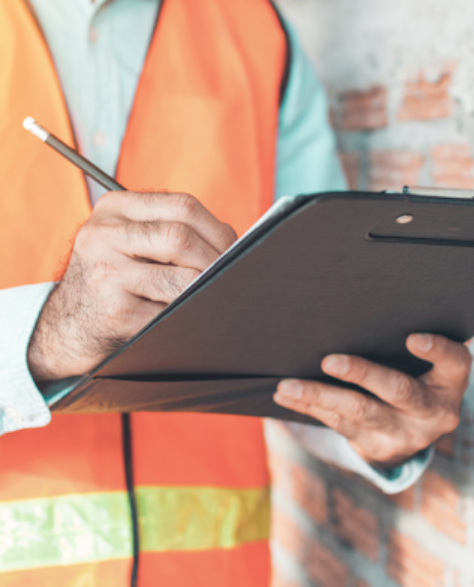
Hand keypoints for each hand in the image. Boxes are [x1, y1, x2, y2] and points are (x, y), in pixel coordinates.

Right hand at [28, 191, 235, 380]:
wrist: (69, 324)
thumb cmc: (113, 279)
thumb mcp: (128, 241)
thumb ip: (169, 230)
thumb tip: (234, 244)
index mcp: (113, 208)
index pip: (182, 206)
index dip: (218, 229)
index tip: (233, 249)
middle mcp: (102, 235)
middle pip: (181, 238)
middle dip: (215, 260)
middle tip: (230, 276)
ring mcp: (105, 274)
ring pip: (181, 279)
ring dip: (204, 290)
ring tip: (210, 295)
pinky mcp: (114, 312)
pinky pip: (170, 313)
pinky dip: (188, 315)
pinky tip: (188, 315)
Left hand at [274, 334, 470, 467]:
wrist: (409, 436)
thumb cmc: (413, 379)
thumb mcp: (424, 367)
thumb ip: (405, 346)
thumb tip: (357, 308)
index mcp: (448, 384)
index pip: (454, 363)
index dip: (437, 351)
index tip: (413, 338)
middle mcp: (431, 412)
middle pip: (398, 390)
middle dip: (362, 374)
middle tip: (329, 361)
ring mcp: (403, 434)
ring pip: (358, 412)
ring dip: (318, 395)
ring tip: (287, 385)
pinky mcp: (374, 446)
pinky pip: (337, 424)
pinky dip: (308, 407)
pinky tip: (285, 396)